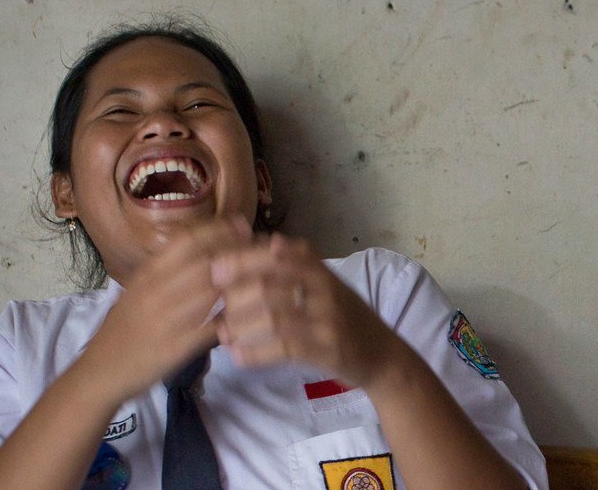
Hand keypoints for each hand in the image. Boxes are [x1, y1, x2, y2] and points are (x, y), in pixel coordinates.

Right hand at [75, 217, 252, 401]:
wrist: (101, 371)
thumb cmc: (124, 329)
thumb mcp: (138, 291)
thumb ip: (166, 270)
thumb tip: (199, 246)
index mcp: (148, 274)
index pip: (187, 241)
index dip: (219, 230)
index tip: (243, 225)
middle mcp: (157, 291)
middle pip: (208, 262)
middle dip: (242, 251)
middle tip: (267, 247)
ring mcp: (168, 319)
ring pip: (215, 292)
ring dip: (245, 282)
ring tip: (268, 276)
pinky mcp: (179, 347)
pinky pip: (214, 328)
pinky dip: (236, 319)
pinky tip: (255, 314)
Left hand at [210, 235, 404, 388]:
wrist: (384, 355)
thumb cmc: (349, 319)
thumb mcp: (328, 285)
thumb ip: (299, 264)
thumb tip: (265, 240)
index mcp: (322, 270)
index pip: (277, 253)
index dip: (242, 258)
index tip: (214, 267)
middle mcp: (326, 290)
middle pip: (271, 281)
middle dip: (235, 293)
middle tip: (213, 305)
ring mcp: (328, 320)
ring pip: (274, 316)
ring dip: (241, 326)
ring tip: (222, 334)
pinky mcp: (327, 349)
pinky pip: (284, 349)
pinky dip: (255, 354)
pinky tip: (237, 357)